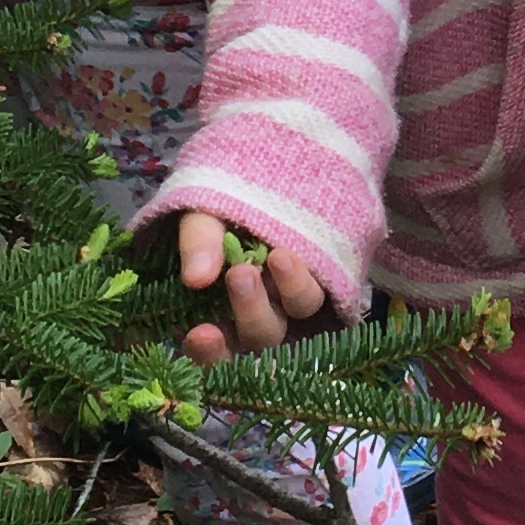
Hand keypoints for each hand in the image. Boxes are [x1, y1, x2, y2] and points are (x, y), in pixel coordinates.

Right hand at [165, 212, 333, 363]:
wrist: (265, 170)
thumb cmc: (223, 200)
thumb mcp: (202, 213)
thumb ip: (198, 242)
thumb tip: (196, 278)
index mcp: (220, 311)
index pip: (214, 351)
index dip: (208, 354)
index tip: (199, 334)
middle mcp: (259, 312)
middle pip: (261, 337)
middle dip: (251, 313)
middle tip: (239, 275)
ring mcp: (295, 297)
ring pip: (298, 313)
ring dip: (290, 291)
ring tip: (278, 256)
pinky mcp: (328, 278)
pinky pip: (327, 294)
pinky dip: (307, 281)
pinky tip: (289, 258)